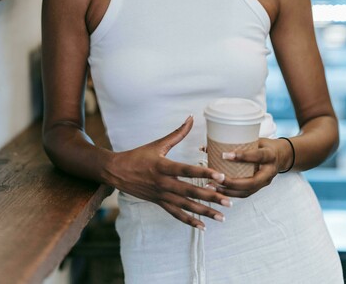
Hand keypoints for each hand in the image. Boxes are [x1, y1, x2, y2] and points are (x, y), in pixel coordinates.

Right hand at [107, 116, 232, 228]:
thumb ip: (177, 133)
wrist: (117, 172)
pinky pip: (176, 214)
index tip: (221, 177)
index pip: (187, 170)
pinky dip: (190, 221)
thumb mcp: (158, 144)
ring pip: (186, 206)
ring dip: (205, 212)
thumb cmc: (138, 155)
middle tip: (229, 201)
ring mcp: (161, 195)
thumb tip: (191, 117)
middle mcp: (163, 183)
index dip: (204, 173)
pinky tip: (203, 226)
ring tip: (222, 217)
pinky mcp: (159, 203)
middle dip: (211, 197)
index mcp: (163, 166)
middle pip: (190, 191)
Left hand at [207, 138, 283, 197]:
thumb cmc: (265, 145)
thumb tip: (209, 145)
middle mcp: (269, 172)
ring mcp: (265, 182)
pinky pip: (244, 194)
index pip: (257, 156)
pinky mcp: (258, 188)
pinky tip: (218, 190)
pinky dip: (230, 193)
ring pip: (246, 192)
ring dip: (228, 191)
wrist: (281, 156)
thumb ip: (238, 141)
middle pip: (251, 182)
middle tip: (216, 177)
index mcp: (270, 156)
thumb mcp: (257, 139)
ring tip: (212, 186)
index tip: (224, 155)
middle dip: (232, 182)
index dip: (242, 156)